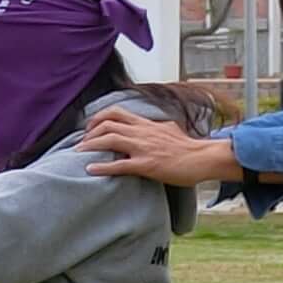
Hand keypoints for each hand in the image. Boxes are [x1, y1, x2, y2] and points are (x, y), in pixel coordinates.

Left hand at [82, 108, 242, 185]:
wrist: (203, 158)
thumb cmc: (189, 147)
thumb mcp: (170, 128)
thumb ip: (157, 126)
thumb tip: (154, 124)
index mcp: (146, 124)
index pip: (117, 113)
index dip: (98, 117)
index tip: (90, 126)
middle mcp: (142, 132)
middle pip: (108, 124)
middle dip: (90, 132)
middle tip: (81, 142)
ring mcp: (143, 148)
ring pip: (110, 140)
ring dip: (91, 145)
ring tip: (79, 152)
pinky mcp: (146, 165)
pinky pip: (119, 165)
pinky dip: (102, 167)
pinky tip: (91, 170)